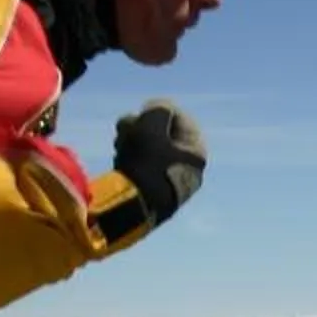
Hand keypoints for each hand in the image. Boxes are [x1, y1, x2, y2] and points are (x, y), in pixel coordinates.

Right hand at [112, 100, 207, 224]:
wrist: (131, 208)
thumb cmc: (146, 163)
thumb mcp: (153, 125)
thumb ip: (158, 109)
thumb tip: (158, 108)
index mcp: (197, 153)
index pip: (182, 119)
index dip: (160, 109)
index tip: (142, 110)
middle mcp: (187, 168)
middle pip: (164, 134)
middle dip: (142, 126)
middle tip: (126, 127)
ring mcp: (169, 182)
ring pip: (150, 149)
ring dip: (133, 140)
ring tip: (120, 144)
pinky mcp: (151, 192)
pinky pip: (142, 165)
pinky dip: (131, 157)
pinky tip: (119, 159)